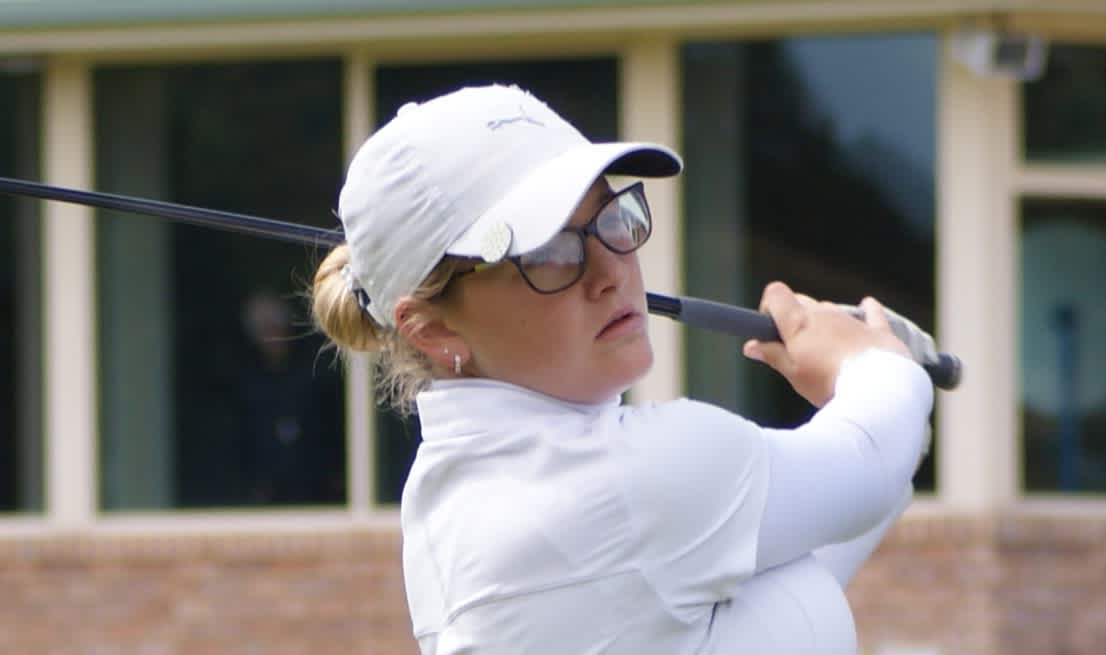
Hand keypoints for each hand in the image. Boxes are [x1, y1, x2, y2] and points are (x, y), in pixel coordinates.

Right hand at [742, 282, 911, 406]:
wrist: (877, 390)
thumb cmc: (830, 384)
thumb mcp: (794, 374)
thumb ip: (772, 355)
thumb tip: (751, 346)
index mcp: (799, 322)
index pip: (776, 293)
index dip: (769, 306)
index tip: (770, 328)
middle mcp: (824, 313)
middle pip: (802, 302)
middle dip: (794, 318)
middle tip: (795, 347)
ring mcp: (851, 319)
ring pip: (830, 310)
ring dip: (823, 323)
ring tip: (826, 352)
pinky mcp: (876, 329)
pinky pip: (871, 312)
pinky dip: (867, 310)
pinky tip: (867, 305)